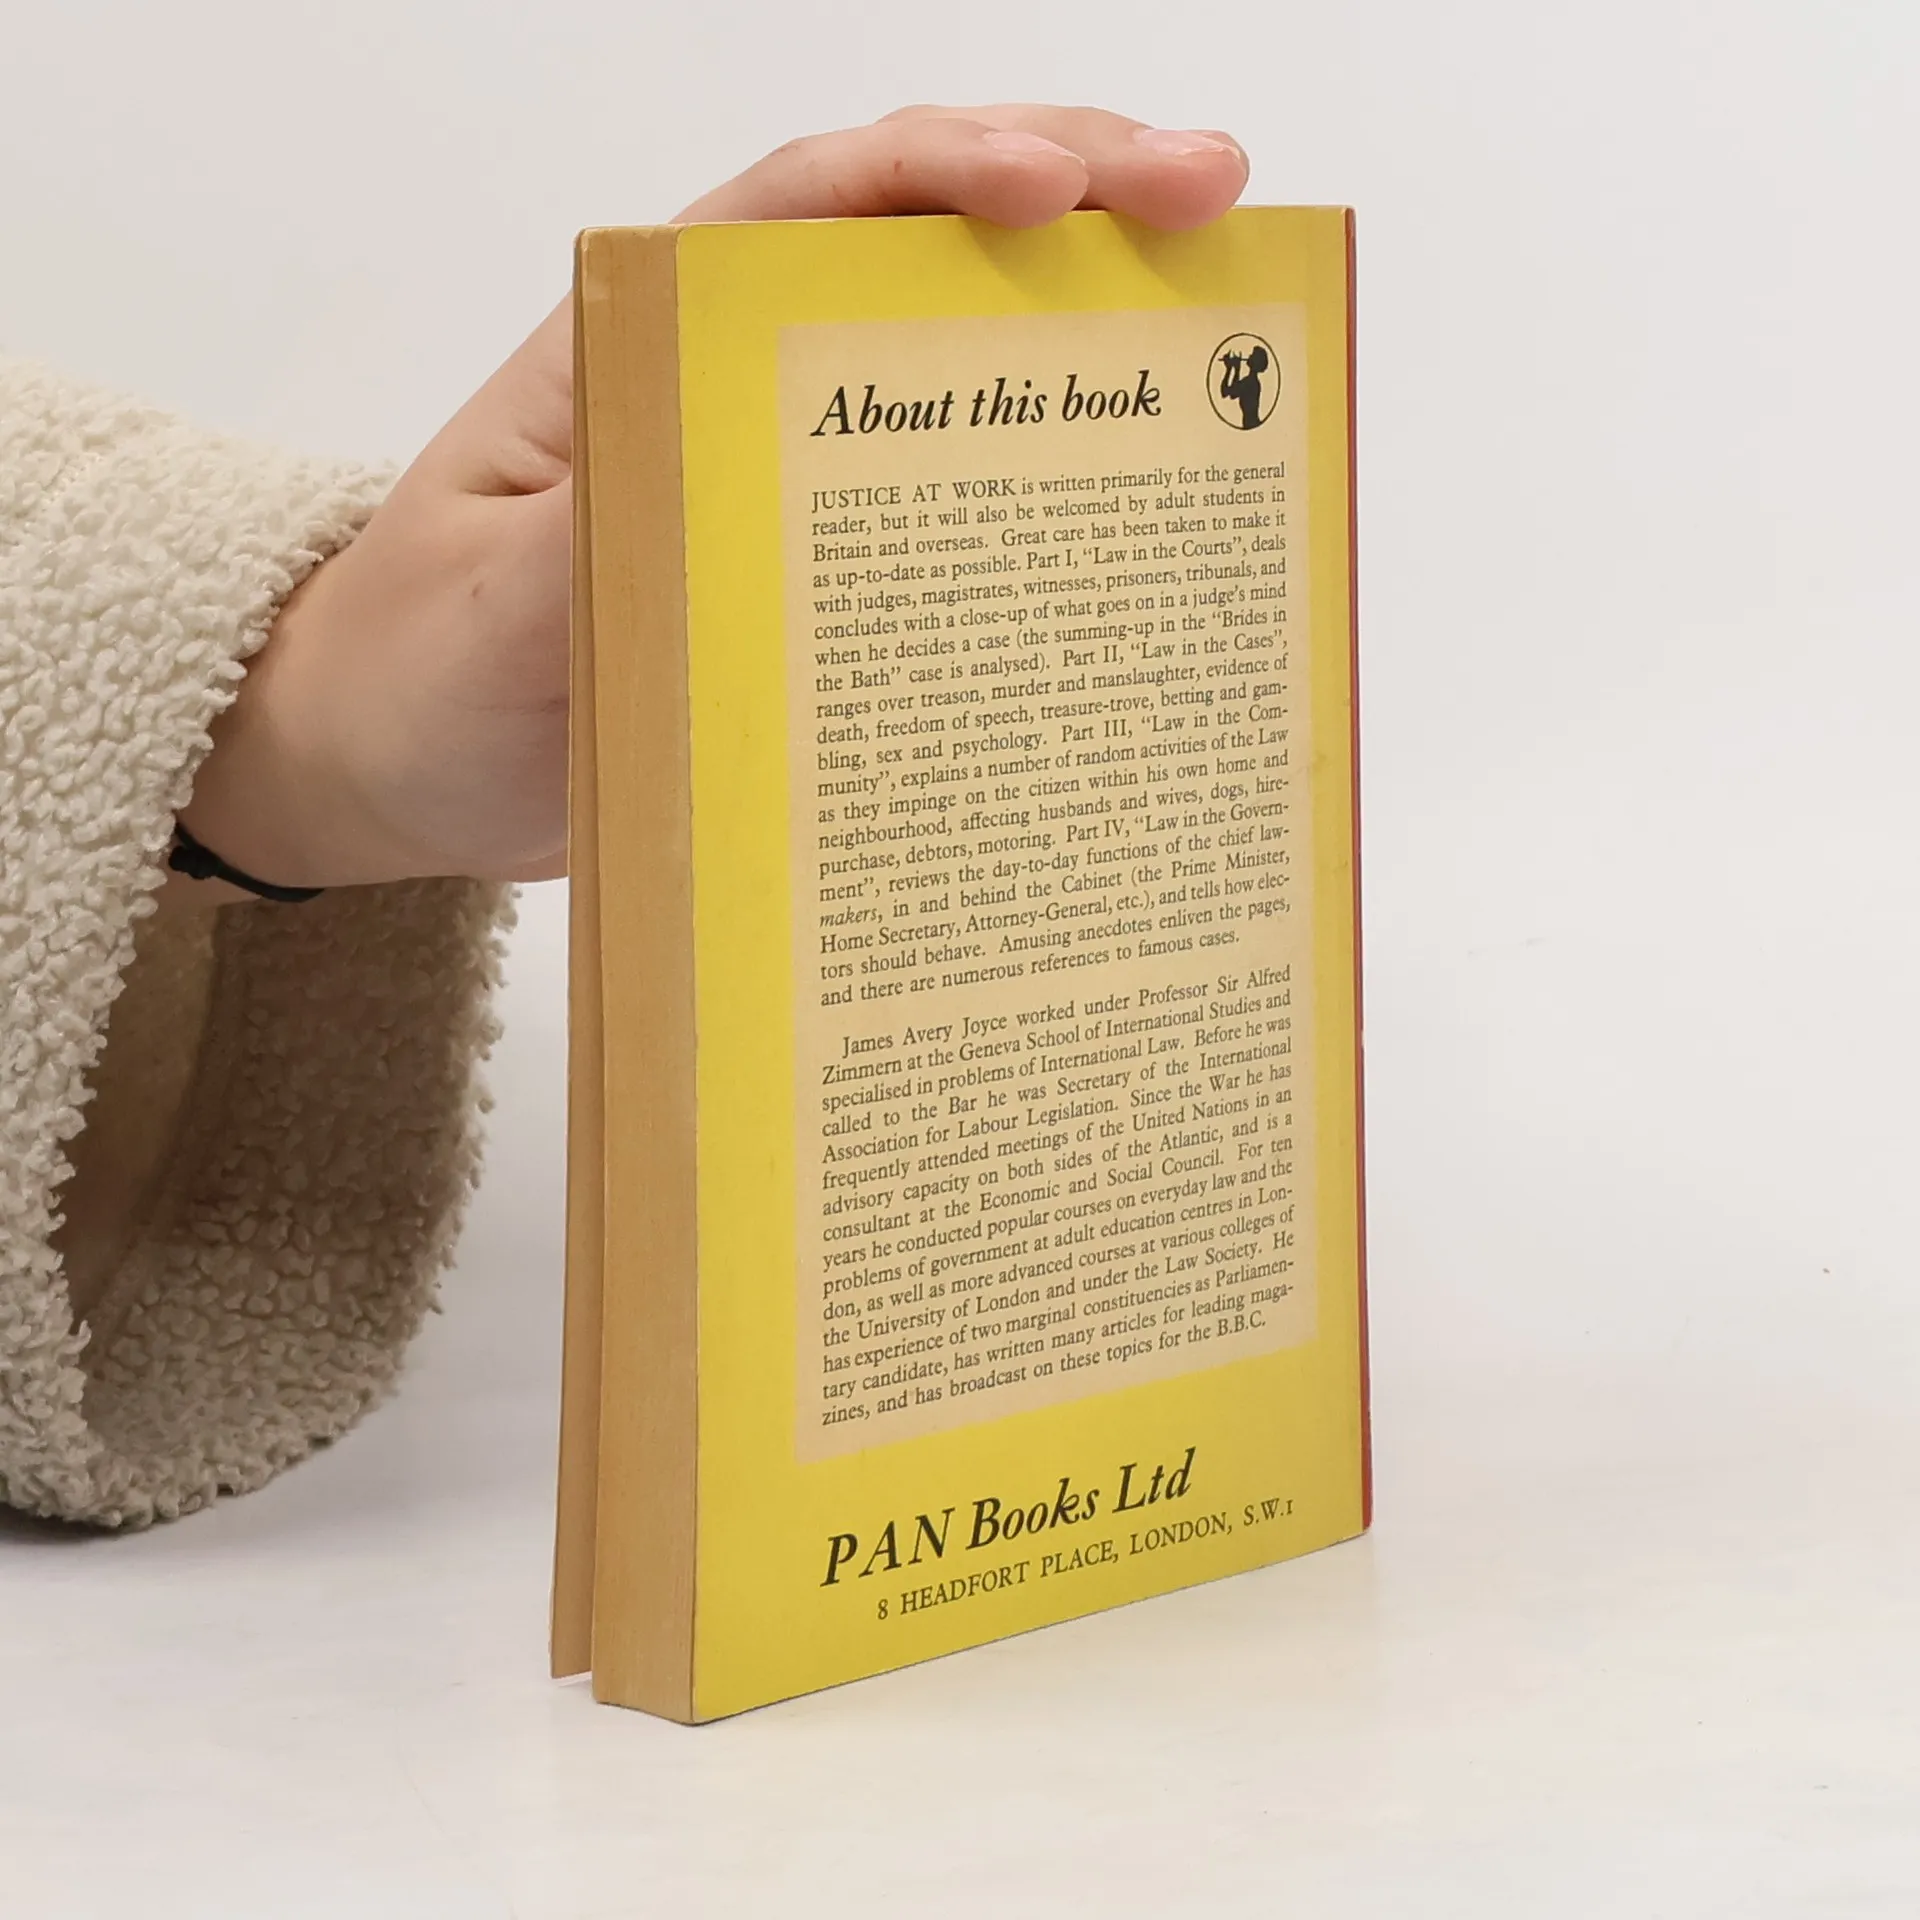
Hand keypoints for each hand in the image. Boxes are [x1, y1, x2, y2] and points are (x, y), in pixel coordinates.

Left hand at [180, 107, 1249, 891]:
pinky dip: (1039, 481)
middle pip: (913, 245)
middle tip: (1219, 198)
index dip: (944, 170)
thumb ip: (596, 545)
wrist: (405, 766)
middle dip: (1072, 199)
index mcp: (643, 343)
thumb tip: (729, 501)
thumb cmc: (420, 670)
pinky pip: (943, 499)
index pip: (805, 206)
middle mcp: (730, 380)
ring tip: (1222, 307)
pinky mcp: (814, 564)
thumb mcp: (491, 612)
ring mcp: (781, 470)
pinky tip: (1132, 490)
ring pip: (949, 357)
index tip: (1067, 183)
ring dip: (1082, 319)